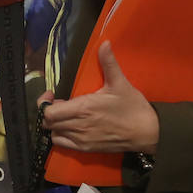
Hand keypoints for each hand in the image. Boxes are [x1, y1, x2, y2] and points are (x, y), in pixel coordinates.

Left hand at [40, 42, 158, 153]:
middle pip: (48, 123)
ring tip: (66, 116)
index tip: (52, 95)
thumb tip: (105, 43)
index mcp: (83, 108)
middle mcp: (78, 126)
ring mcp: (81, 139)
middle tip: (62, 104)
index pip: (49, 112)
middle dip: (50, 111)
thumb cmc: (132, 107)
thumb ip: (108, 63)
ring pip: (53, 134)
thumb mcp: (120, 82)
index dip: (45, 103)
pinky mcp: (86, 149)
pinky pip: (62, 144)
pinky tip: (70, 128)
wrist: (147, 132)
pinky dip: (61, 136)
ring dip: (55, 124)